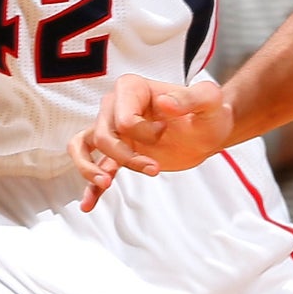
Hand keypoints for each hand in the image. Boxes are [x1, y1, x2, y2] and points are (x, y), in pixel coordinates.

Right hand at [69, 74, 234, 210]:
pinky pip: (91, 165)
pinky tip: (88, 204)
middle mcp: (115, 105)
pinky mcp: (115, 152)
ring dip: (90, 169)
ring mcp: (112, 129)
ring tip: (106, 183)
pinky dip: (89, 186)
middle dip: (127, 157)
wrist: (208, 132)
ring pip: (83, 147)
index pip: (124, 119)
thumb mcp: (209, 102)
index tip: (165, 130)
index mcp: (132, 88)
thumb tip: (165, 103)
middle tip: (155, 168)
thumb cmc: (208, 113)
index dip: (144, 132)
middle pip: (105, 136)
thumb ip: (192, 98)